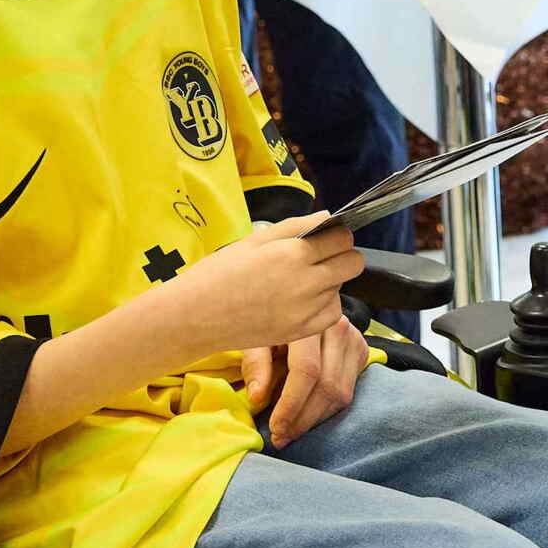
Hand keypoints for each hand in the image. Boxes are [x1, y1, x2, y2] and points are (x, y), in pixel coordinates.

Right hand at [170, 211, 363, 358]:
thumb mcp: (255, 239)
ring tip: (303, 280)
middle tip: (320, 257)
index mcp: (292, 254)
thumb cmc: (220, 273)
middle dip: (341, 255)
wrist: (195, 317)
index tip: (326, 237)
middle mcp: (305, 283)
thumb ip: (296, 226)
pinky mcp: (300, 331)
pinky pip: (332, 314)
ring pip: (341, 288)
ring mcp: (305, 310)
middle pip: (352, 264)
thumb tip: (328, 216)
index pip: (342, 238)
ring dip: (330, 281)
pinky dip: (324, 305)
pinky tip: (303, 300)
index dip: (337, 234)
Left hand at [243, 315, 369, 446]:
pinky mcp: (361, 350)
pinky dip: (327, 410)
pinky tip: (307, 417)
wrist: (300, 300)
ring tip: (291, 432)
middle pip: (327, 386)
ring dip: (315, 419)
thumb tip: (257, 398)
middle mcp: (338, 327)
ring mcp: (355, 338)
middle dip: (303, 419)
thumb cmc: (273, 319)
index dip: (291, 404)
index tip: (275, 428)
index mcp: (310, 320)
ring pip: (341, 393)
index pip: (307, 370)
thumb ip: (256, 364)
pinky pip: (348, 391)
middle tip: (282, 438)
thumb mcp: (257, 335)